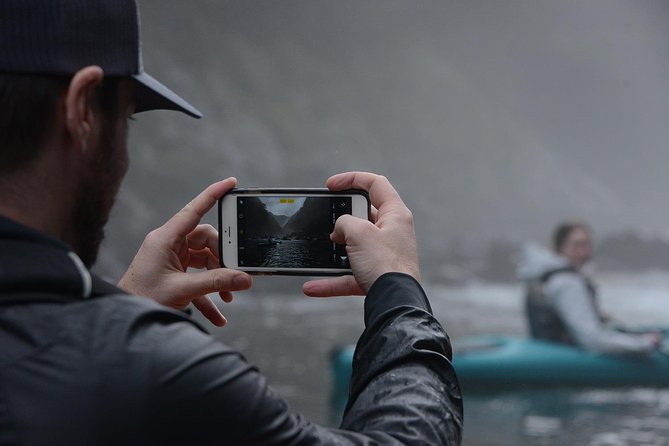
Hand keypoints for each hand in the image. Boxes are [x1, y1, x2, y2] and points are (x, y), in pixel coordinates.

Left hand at [118, 178, 252, 325]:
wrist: (125, 314)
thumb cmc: (143, 298)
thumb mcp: (183, 290)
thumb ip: (216, 283)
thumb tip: (244, 279)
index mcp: (165, 238)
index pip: (194, 210)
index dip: (213, 194)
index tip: (231, 183)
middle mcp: (169, 243)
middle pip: (206, 239)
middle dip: (222, 257)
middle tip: (235, 272)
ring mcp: (171, 257)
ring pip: (204, 258)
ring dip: (217, 277)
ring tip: (228, 295)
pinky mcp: (173, 271)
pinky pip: (197, 276)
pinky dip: (208, 293)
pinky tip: (218, 313)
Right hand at [303, 172, 419, 296]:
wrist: (395, 302)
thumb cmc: (385, 264)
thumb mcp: (358, 232)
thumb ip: (344, 222)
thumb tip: (339, 231)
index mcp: (395, 214)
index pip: (375, 184)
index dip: (352, 179)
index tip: (330, 185)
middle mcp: (393, 232)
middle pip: (363, 216)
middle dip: (342, 220)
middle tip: (331, 223)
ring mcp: (384, 255)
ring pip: (354, 247)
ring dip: (335, 251)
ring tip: (323, 251)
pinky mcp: (376, 276)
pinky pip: (349, 274)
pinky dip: (332, 280)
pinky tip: (312, 286)